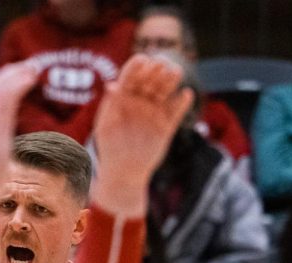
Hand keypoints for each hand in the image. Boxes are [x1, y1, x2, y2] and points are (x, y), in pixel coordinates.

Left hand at [90, 55, 193, 215]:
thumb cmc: (109, 149)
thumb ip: (109, 106)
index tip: (142, 59)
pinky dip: (182, 103)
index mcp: (123, 98)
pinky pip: (176, 112)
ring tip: (176, 72)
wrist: (123, 173)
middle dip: (156, 71)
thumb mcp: (105, 127)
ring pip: (165, 92)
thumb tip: (111, 85)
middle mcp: (140, 102)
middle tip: (161, 64)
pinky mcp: (167, 126)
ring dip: (171, 81)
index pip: (131, 77)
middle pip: (150, 81)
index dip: (136, 67)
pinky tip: (185, 95)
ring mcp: (154, 112)